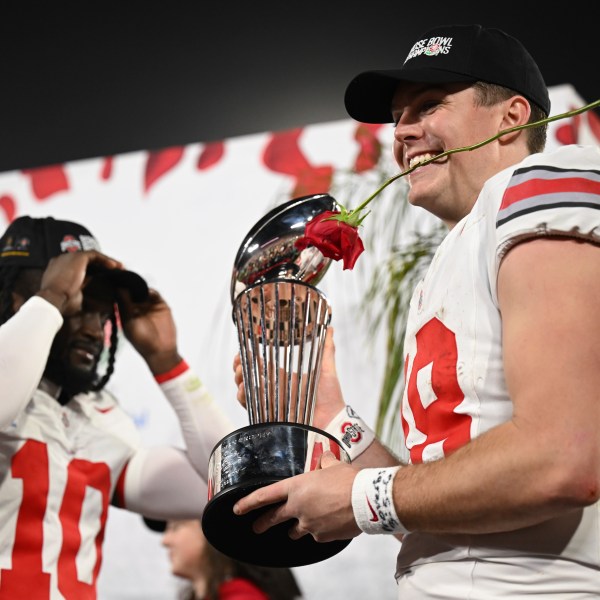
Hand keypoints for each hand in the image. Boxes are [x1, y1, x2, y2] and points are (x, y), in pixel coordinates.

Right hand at [37, 250, 122, 314]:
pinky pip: (94, 255)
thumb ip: (80, 290)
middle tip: (115, 271)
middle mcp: (62, 260)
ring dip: (106, 261)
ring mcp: (68, 257)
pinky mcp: (77, 257)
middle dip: (102, 264)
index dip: (93, 270)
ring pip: (92, 256)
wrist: (52, 300)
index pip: (78, 266)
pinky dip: (105, 259)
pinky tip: (114, 267)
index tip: (104, 276)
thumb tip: (89, 294)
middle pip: (86, 260)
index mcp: (58, 269)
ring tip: (119, 268)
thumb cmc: (60, 303)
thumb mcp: (72, 296)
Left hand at [118, 288, 181, 374]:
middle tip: (126, 278)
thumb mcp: (130, 323)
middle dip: (130, 285)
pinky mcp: (161, 305)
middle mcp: (137, 307)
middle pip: (132, 291)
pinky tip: (148, 292)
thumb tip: (119, 289)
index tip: (116, 281)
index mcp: (125, 312)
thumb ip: (125, 306)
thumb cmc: (142, 341)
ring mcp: (149, 306)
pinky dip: (151, 291)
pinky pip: (155, 294)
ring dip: (141, 287)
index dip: (119, 289)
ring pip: (144, 291)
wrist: (161, 351)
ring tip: (137, 285)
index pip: (121, 296)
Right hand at [232, 327, 345, 426]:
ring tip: (240, 374)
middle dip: (240, 368)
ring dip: (239, 381)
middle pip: (249, 378)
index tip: (243, 350)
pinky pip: (251, 407)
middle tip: (238, 361)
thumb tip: (330, 328)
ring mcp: (272, 403)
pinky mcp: (271, 416)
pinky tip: (244, 389)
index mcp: (285, 379)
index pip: (262, 366)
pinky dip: (244, 398)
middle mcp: (276, 390)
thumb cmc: (331, 397)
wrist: (333, 421)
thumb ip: (327, 350)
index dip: (250, 358)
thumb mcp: (327, 370)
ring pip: (247, 391)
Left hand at [233, 451, 361, 542]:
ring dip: (295, 529)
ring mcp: (309, 525)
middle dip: (262, 523)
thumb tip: (325, 456)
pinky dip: (319, 531)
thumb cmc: (348, 479)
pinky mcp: (321, 537)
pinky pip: (316, 535)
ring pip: (296, 530)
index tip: (237, 508)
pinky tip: (328, 524)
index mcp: (296, 487)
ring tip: (296, 529)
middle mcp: (298, 507)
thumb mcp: (333, 464)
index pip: (265, 496)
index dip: (248, 502)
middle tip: (256, 527)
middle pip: (273, 518)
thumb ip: (324, 461)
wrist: (366, 500)